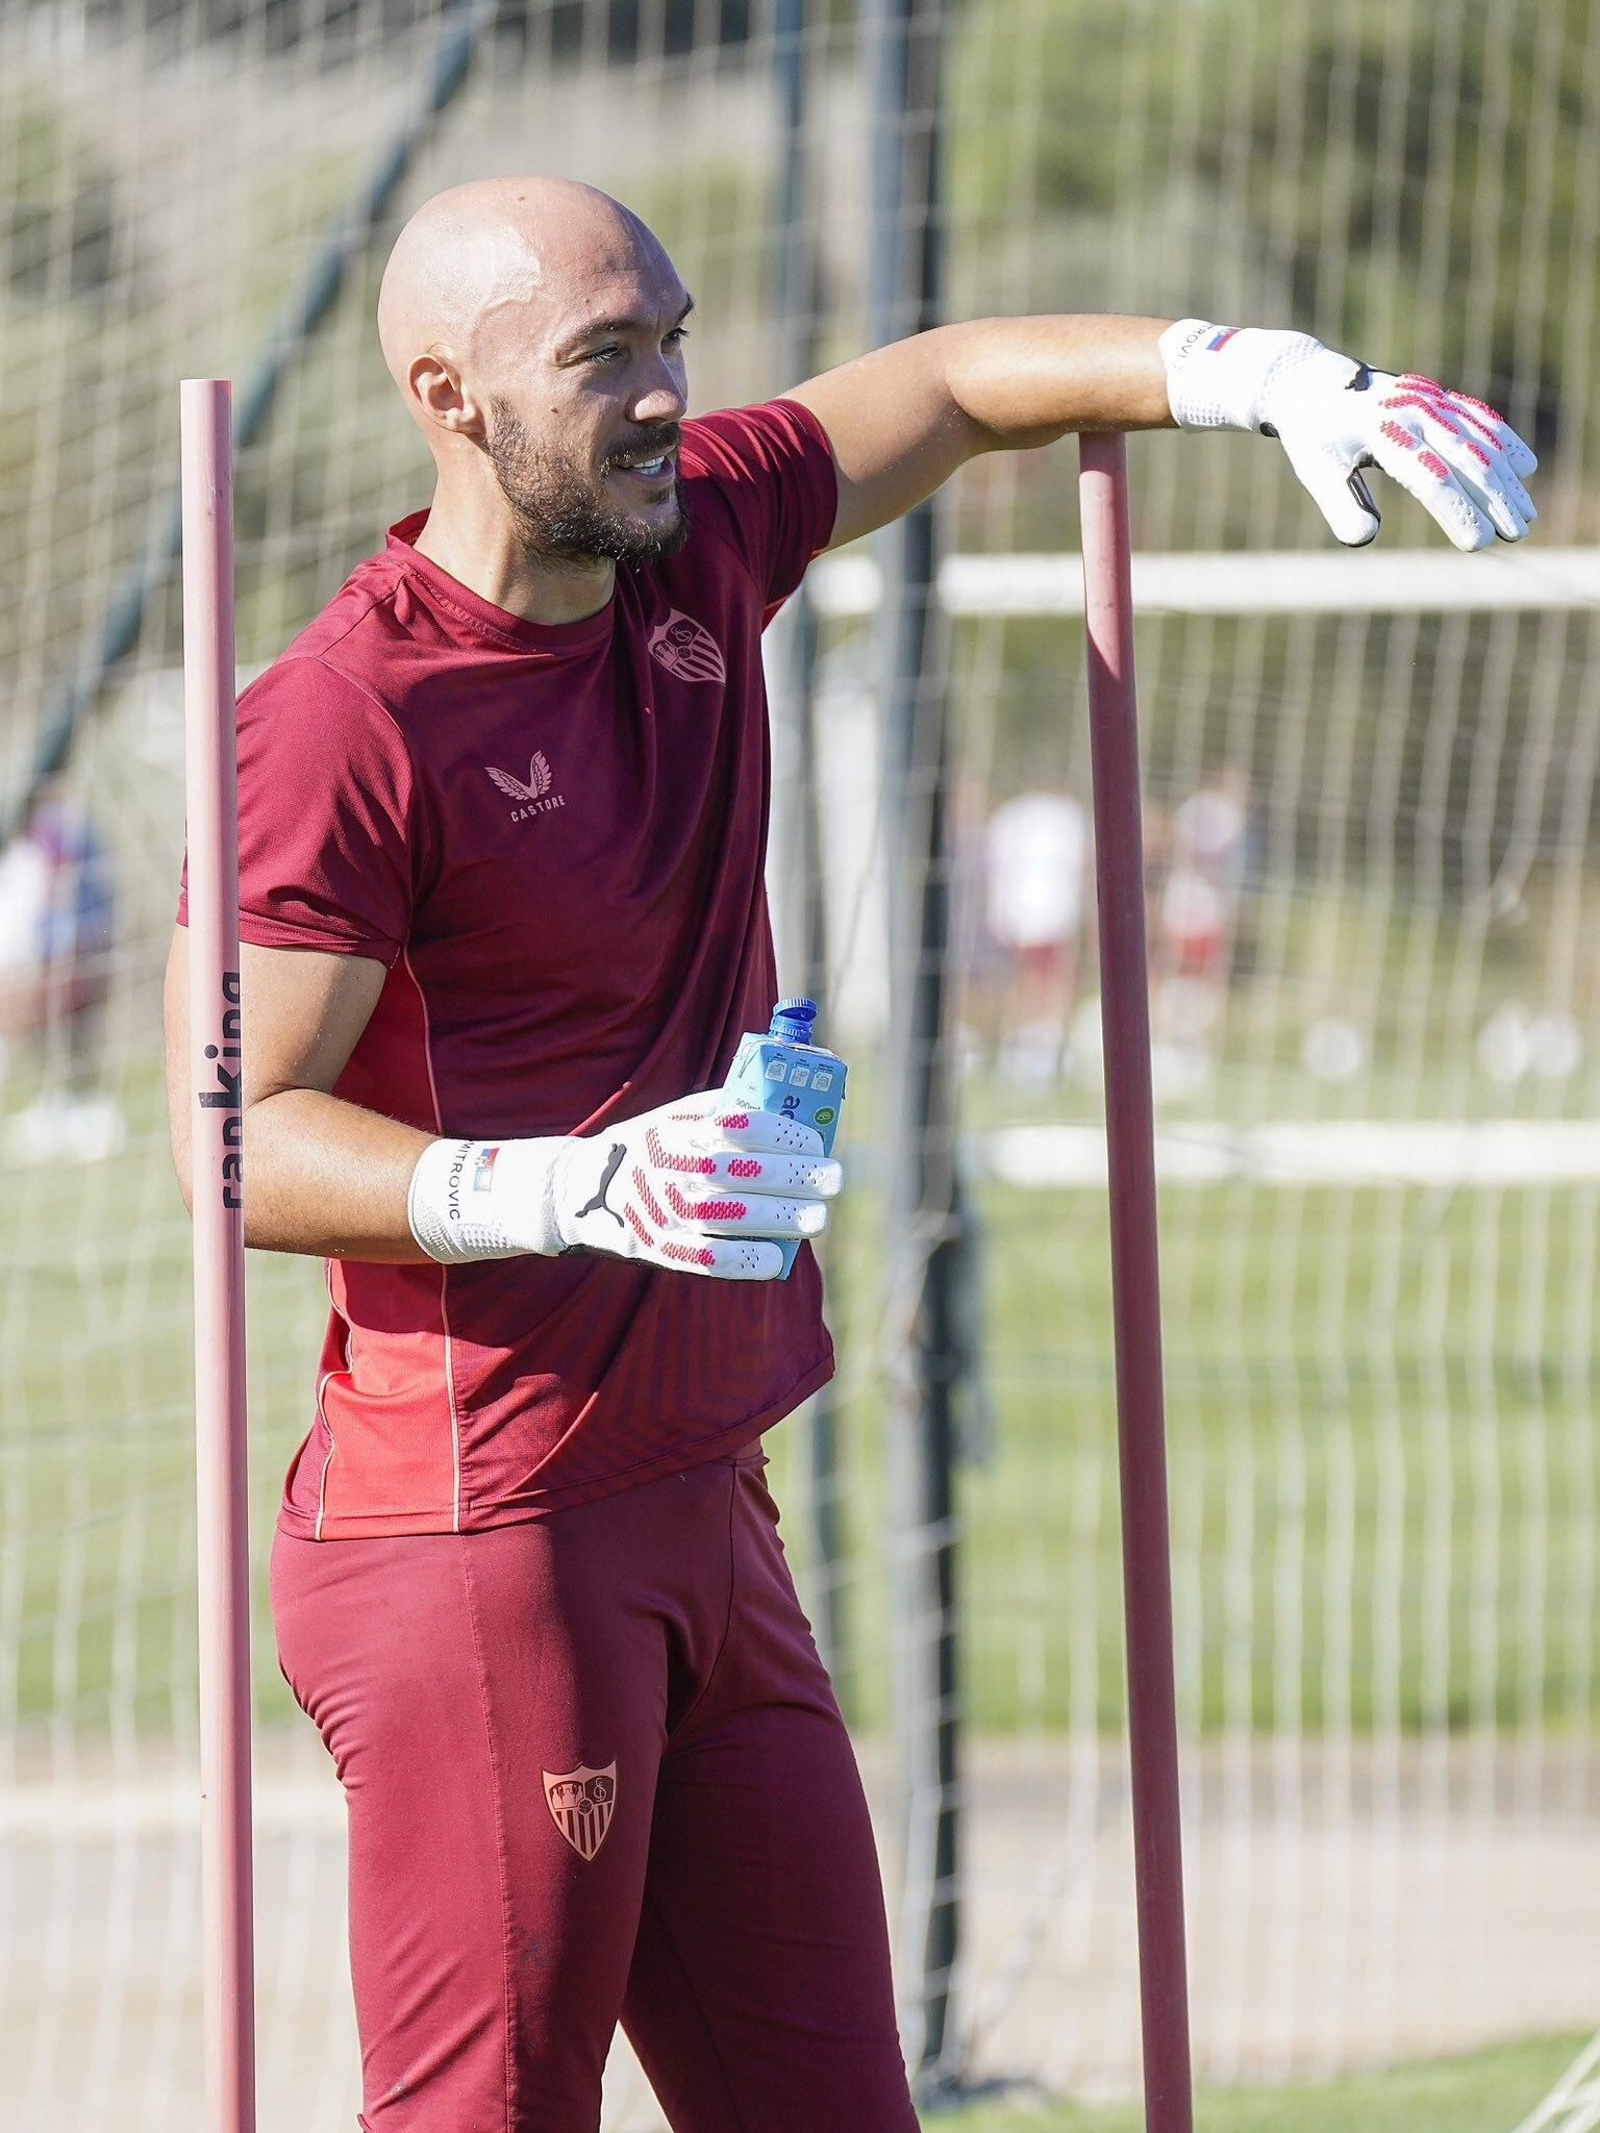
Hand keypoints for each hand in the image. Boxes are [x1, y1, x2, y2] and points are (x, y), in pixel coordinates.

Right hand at [408, 1089, 842, 1279]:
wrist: (583, 1191)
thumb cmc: (653, 1145)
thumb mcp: (679, 1115)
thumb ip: (727, 1107)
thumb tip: (791, 1097)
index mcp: (674, 1128)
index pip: (735, 1127)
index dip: (781, 1134)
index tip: (817, 1141)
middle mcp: (664, 1168)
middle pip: (736, 1173)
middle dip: (791, 1177)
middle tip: (832, 1179)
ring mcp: (658, 1211)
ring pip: (725, 1217)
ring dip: (777, 1219)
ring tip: (816, 1217)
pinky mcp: (658, 1250)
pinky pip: (704, 1260)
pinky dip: (743, 1261)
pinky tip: (777, 1257)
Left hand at [1159, 320, 1538, 551]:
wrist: (1311, 384)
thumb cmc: (1314, 437)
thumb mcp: (1316, 472)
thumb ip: (1340, 506)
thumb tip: (1367, 538)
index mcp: (1384, 432)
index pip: (1431, 478)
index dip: (1456, 512)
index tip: (1478, 543)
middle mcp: (1414, 411)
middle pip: (1468, 459)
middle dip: (1496, 500)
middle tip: (1516, 536)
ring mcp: (1429, 400)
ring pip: (1481, 440)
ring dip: (1508, 478)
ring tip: (1525, 516)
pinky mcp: (1436, 397)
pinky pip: (1479, 418)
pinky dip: (1505, 441)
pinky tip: (1526, 467)